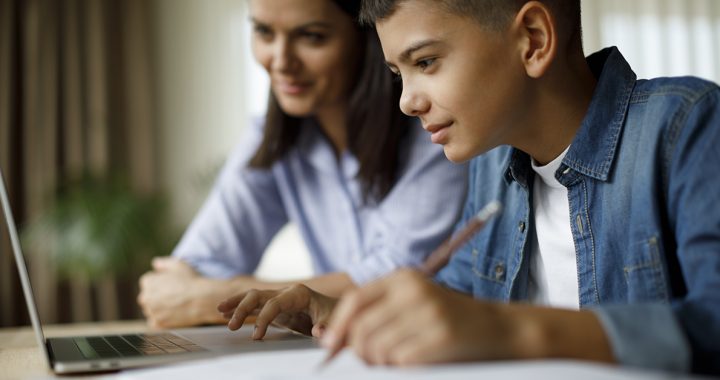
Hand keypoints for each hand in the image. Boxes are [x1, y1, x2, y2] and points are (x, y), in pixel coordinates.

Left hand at [137, 257, 229, 327]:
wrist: (203, 300)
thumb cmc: (191, 281)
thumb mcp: (178, 265)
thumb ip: (163, 263)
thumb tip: (155, 264)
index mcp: (147, 282)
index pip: (148, 282)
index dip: (160, 282)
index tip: (171, 284)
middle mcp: (145, 297)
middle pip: (148, 297)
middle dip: (157, 296)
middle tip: (173, 295)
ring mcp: (151, 312)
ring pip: (152, 310)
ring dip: (159, 308)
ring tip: (175, 305)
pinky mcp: (158, 324)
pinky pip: (156, 322)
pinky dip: (162, 320)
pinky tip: (173, 315)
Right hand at [217, 284, 337, 339]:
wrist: (337, 309)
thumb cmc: (335, 314)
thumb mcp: (333, 320)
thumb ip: (326, 326)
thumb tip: (317, 332)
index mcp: (298, 294)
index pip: (274, 304)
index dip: (263, 319)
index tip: (256, 337)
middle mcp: (285, 292)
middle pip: (258, 295)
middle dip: (242, 308)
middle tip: (231, 326)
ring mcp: (279, 298)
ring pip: (253, 297)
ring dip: (236, 304)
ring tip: (220, 311)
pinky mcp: (275, 306)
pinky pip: (255, 305)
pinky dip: (240, 308)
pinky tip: (226, 313)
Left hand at [322, 269, 521, 365]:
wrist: (498, 328)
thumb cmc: (448, 320)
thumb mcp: (413, 304)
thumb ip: (379, 314)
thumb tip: (333, 339)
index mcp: (403, 278)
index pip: (355, 300)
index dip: (339, 326)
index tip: (330, 348)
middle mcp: (414, 290)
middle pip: (362, 328)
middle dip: (359, 353)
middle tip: (371, 362)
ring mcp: (429, 312)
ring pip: (378, 348)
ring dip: (381, 363)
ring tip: (398, 361)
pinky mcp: (442, 335)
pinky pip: (401, 361)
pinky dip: (401, 368)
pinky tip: (416, 362)